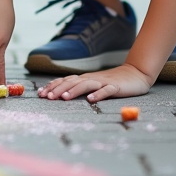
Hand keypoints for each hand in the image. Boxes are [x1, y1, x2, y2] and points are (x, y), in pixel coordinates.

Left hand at [37, 63, 152, 101]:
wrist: (135, 74)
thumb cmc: (112, 81)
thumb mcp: (93, 84)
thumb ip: (79, 87)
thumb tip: (60, 93)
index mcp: (85, 78)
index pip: (65, 81)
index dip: (52, 86)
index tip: (40, 94)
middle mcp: (91, 78)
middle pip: (72, 82)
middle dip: (58, 89)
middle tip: (47, 97)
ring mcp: (103, 82)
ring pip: (86, 85)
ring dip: (74, 90)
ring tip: (64, 97)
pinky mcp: (116, 87)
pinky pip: (106, 90)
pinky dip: (98, 94)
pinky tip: (91, 100)